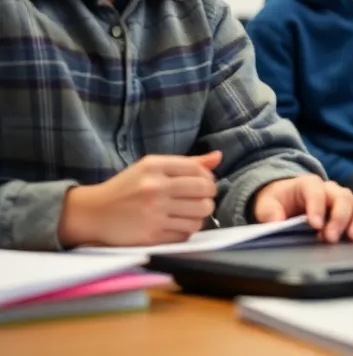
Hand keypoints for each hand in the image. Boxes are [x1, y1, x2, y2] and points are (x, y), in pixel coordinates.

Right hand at [58, 151, 220, 247]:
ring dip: (200, 216)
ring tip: (190, 213)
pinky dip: (187, 230)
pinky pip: (186, 234)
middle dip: (209, 197)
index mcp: (154, 167)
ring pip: (200, 215)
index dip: (208, 178)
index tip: (204, 185)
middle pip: (204, 192)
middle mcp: (155, 188)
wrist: (93, 213)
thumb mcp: (151, 168)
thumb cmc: (126, 188)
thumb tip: (218, 157)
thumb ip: (186, 163)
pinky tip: (178, 225)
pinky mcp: (151, 236)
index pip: (198, 170)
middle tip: (201, 200)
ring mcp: (153, 213)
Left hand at [253, 176, 352, 242]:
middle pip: (343, 197)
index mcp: (309, 184)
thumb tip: (275, 221)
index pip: (316, 191)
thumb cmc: (280, 201)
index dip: (317, 207)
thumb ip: (268, 211)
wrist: (290, 199)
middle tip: (331, 238)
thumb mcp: (266, 203)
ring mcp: (345, 200)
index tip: (314, 225)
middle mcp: (331, 189)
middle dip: (340, 218)